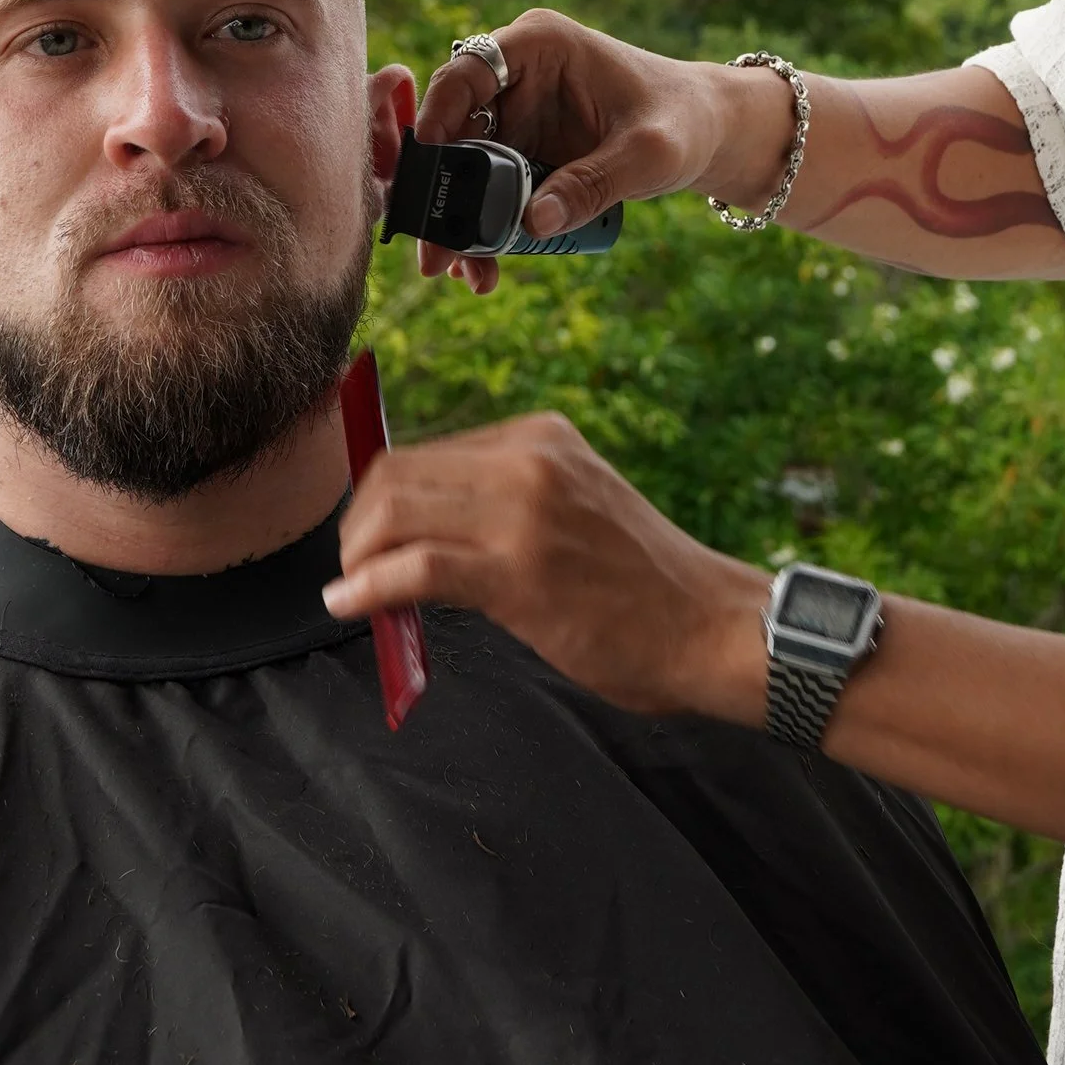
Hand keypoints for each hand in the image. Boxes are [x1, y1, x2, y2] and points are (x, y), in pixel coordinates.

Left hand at [324, 411, 768, 719]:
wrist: (711, 627)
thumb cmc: (645, 584)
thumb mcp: (576, 506)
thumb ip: (508, 501)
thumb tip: (424, 529)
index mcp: (542, 437)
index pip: (428, 451)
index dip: (382, 498)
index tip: (371, 539)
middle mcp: (529, 459)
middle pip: (397, 474)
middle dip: (360, 525)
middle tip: (354, 569)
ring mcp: (523, 512)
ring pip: (395, 511)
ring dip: (357, 555)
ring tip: (354, 590)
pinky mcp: (517, 571)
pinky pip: (413, 567)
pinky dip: (368, 586)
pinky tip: (353, 604)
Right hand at [414, 11, 792, 257]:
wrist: (708, 134)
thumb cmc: (684, 123)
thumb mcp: (648, 155)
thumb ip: (593, 184)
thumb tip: (532, 223)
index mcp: (541, 45)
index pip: (467, 70)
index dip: (436, 115)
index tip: (425, 170)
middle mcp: (515, 76)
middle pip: (454, 130)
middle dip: (442, 194)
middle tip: (435, 254)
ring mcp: (515, 115)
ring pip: (463, 170)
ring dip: (458, 222)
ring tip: (465, 275)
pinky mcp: (520, 151)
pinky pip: (485, 191)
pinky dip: (481, 228)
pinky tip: (484, 267)